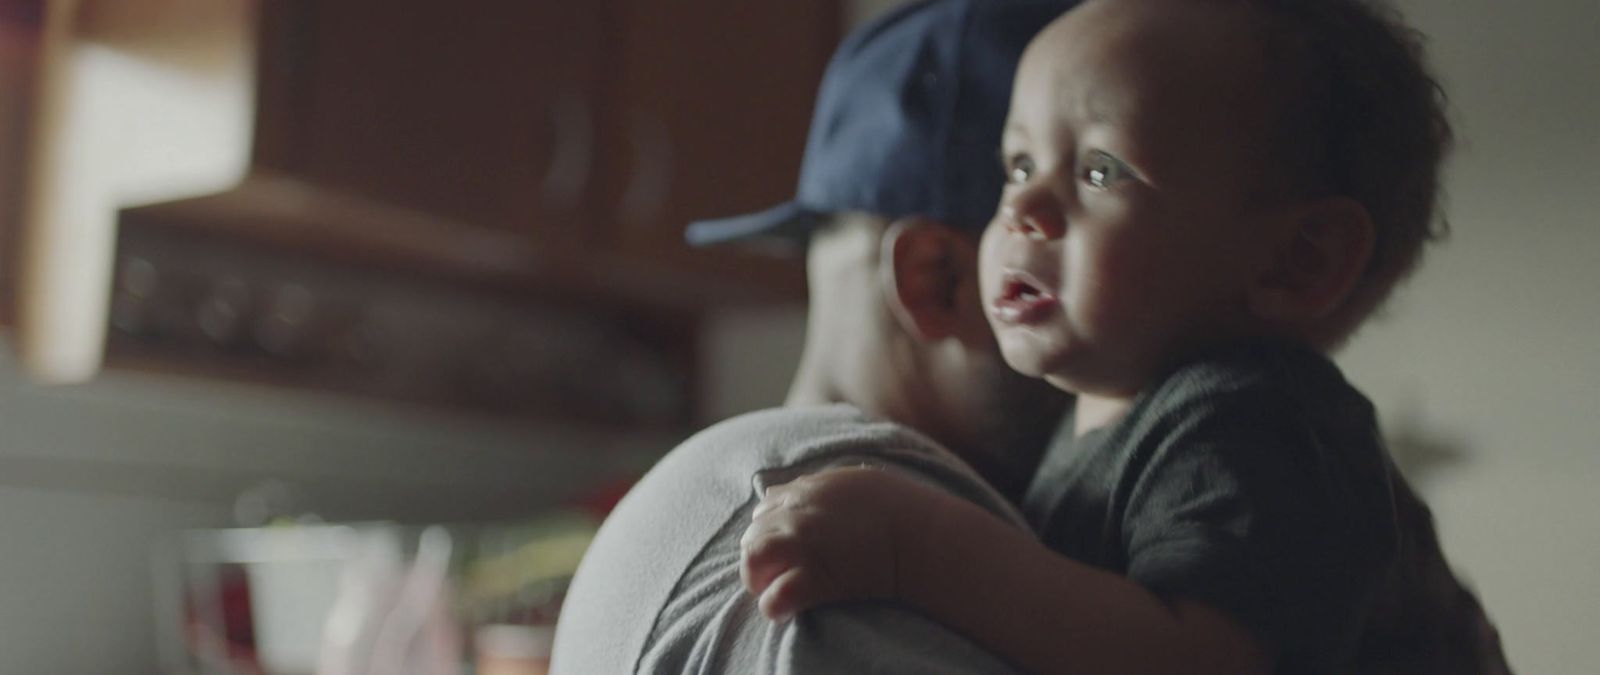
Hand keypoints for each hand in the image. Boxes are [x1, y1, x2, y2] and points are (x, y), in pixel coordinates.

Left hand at [740, 465, 916, 620]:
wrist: (923, 535)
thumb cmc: (899, 508)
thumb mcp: (855, 481)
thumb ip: (819, 487)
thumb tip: (794, 493)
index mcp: (807, 491)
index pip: (765, 507)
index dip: (772, 529)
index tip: (786, 546)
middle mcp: (797, 514)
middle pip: (753, 533)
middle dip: (762, 555)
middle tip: (778, 573)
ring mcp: (803, 545)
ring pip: (752, 560)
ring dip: (759, 578)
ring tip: (774, 590)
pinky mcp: (815, 579)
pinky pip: (775, 597)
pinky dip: (774, 606)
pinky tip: (785, 610)